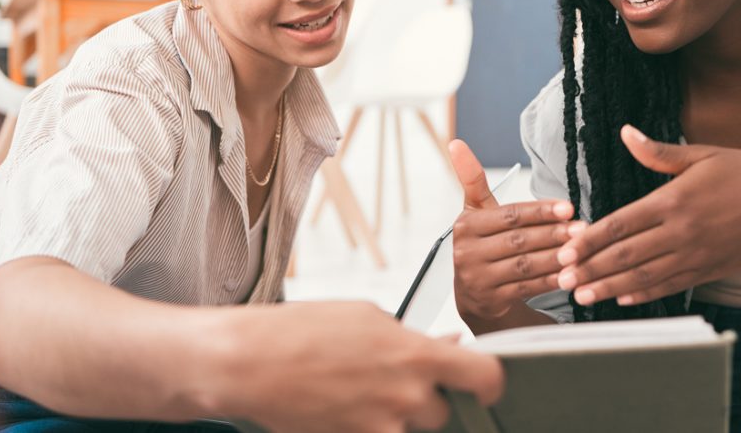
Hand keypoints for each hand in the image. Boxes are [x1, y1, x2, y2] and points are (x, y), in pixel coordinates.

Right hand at [217, 301, 503, 432]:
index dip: (489, 384)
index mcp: (416, 354)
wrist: (251, 363)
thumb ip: (415, 339)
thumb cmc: (304, 331)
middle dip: (424, 398)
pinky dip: (371, 425)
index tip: (483, 385)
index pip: (485, 377)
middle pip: (442, 410)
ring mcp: (383, 426)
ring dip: (397, 416)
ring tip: (361, 392)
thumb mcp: (369, 318)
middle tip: (390, 379)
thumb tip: (451, 347)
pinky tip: (346, 407)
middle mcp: (407, 395)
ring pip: (411, 430)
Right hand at [448, 139, 583, 321]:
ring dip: (556, 257)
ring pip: (524, 265)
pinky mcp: (489, 300)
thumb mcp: (476, 212)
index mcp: (466, 225)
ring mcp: (477, 278)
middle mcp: (466, 252)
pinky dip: (550, 281)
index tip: (568, 208)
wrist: (474, 293)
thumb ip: (473, 180)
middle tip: (583, 229)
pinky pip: (526, 288)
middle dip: (553, 234)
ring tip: (581, 250)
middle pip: (518, 240)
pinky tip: (570, 274)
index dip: (540, 211)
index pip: (509, 215)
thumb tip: (456, 143)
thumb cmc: (483, 243)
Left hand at [555, 125, 740, 306]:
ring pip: (645, 276)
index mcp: (674, 200)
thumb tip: (626, 133)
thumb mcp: (703, 155)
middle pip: (627, 254)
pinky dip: (645, 294)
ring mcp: (696, 255)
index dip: (591, 239)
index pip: (622, 223)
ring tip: (583, 295)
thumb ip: (659, 152)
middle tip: (562, 280)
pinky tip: (623, 299)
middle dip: (592, 269)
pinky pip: (671, 285)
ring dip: (611, 287)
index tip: (567, 249)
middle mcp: (681, 231)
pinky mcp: (710, 269)